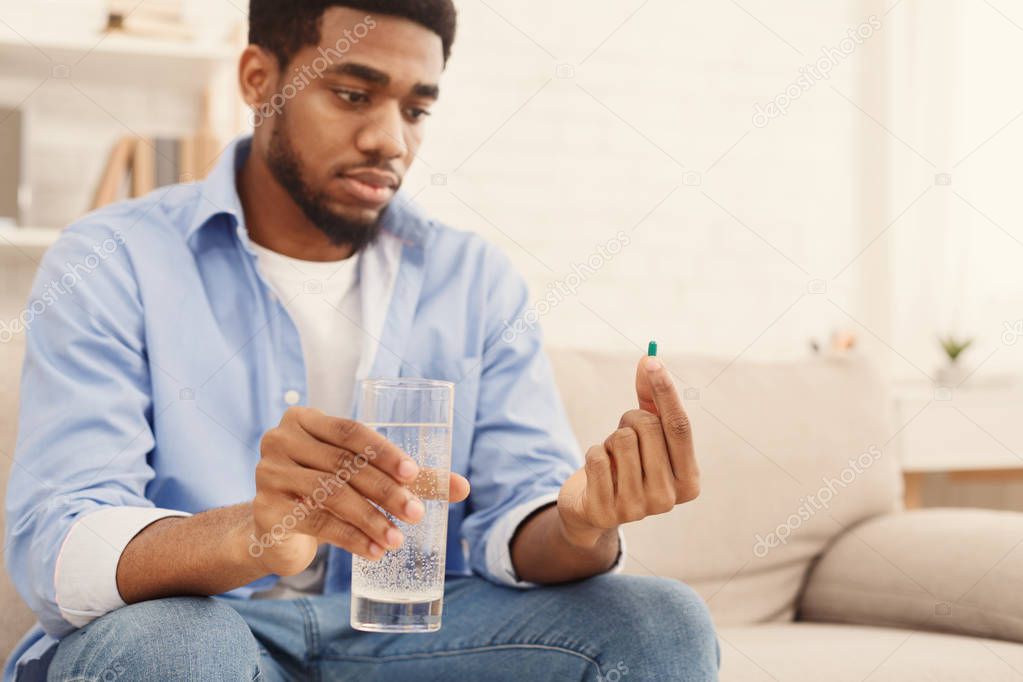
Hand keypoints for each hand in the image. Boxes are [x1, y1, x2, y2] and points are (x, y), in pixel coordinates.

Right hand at [248, 406, 469, 575]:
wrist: (276, 529)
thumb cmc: (326, 492)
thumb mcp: (361, 477)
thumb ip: (408, 478)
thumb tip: (462, 486)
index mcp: (305, 419)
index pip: (350, 430)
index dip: (384, 451)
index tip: (414, 474)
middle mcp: (281, 439)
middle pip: (344, 464)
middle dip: (385, 491)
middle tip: (416, 513)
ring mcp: (268, 473)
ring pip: (331, 494)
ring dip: (371, 519)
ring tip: (398, 539)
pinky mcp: (266, 509)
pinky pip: (316, 522)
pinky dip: (351, 538)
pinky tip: (375, 551)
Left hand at [557, 355, 698, 545]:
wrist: (592, 510)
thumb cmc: (628, 464)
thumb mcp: (644, 434)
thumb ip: (650, 398)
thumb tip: (649, 358)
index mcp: (689, 480)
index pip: (679, 426)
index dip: (665, 391)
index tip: (652, 360)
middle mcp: (669, 499)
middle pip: (647, 427)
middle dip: (629, 420)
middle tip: (624, 437)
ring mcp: (638, 509)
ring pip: (621, 439)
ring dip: (610, 441)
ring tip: (612, 458)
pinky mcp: (605, 511)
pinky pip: (596, 457)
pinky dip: (593, 454)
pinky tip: (597, 472)